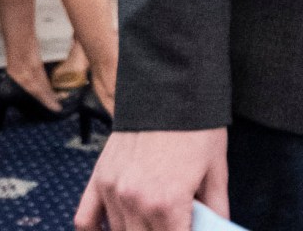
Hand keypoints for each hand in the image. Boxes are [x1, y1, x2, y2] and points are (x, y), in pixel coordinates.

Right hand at [76, 127, 227, 230]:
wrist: (170, 87)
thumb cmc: (196, 127)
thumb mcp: (216, 170)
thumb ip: (215, 209)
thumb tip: (217, 227)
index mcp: (168, 204)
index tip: (186, 229)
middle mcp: (136, 201)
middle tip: (173, 222)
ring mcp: (113, 191)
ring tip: (154, 222)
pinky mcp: (100, 178)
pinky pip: (85, 219)